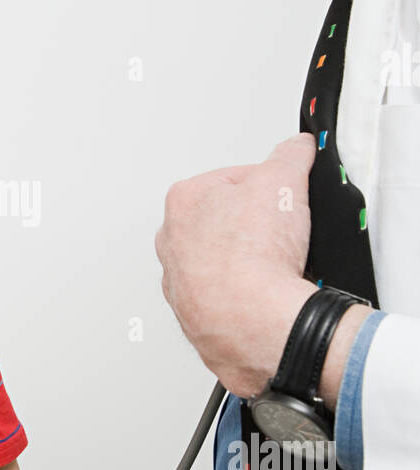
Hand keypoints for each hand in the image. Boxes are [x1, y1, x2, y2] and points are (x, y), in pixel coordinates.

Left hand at [154, 133, 318, 396]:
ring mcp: (180, 285)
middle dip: (255, 227)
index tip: (286, 200)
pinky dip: (247, 299)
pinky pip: (226, 301)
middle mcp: (172, 244)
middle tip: (282, 236)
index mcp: (183, 202)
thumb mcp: (285, 180)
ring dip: (250, 265)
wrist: (256, 322)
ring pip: (223, 264)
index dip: (269, 187)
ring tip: (276, 267)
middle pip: (225, 223)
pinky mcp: (196, 320)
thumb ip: (291, 155)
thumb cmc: (255, 256)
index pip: (233, 180)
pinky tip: (267, 296)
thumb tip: (297, 147)